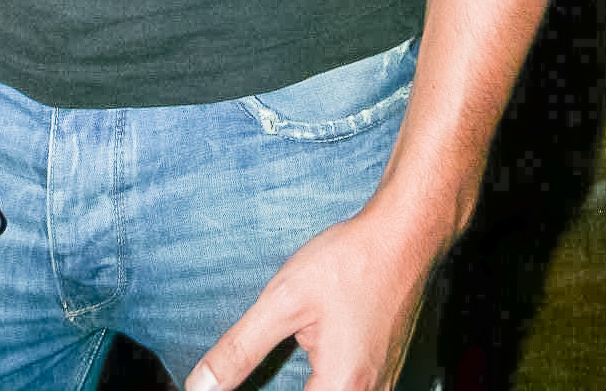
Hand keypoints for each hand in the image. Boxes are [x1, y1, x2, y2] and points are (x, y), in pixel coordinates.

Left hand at [183, 198, 431, 390]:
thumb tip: (197, 386)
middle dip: (282, 387)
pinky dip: (325, 382)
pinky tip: (314, 360)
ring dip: (303, 383)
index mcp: (341, 390)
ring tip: (288, 357)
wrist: (408, 232)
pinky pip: (348, 390)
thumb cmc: (351, 261)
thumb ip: (240, 348)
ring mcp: (382, 386)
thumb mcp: (286, 298)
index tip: (239, 385)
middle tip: (262, 367)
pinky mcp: (385, 371)